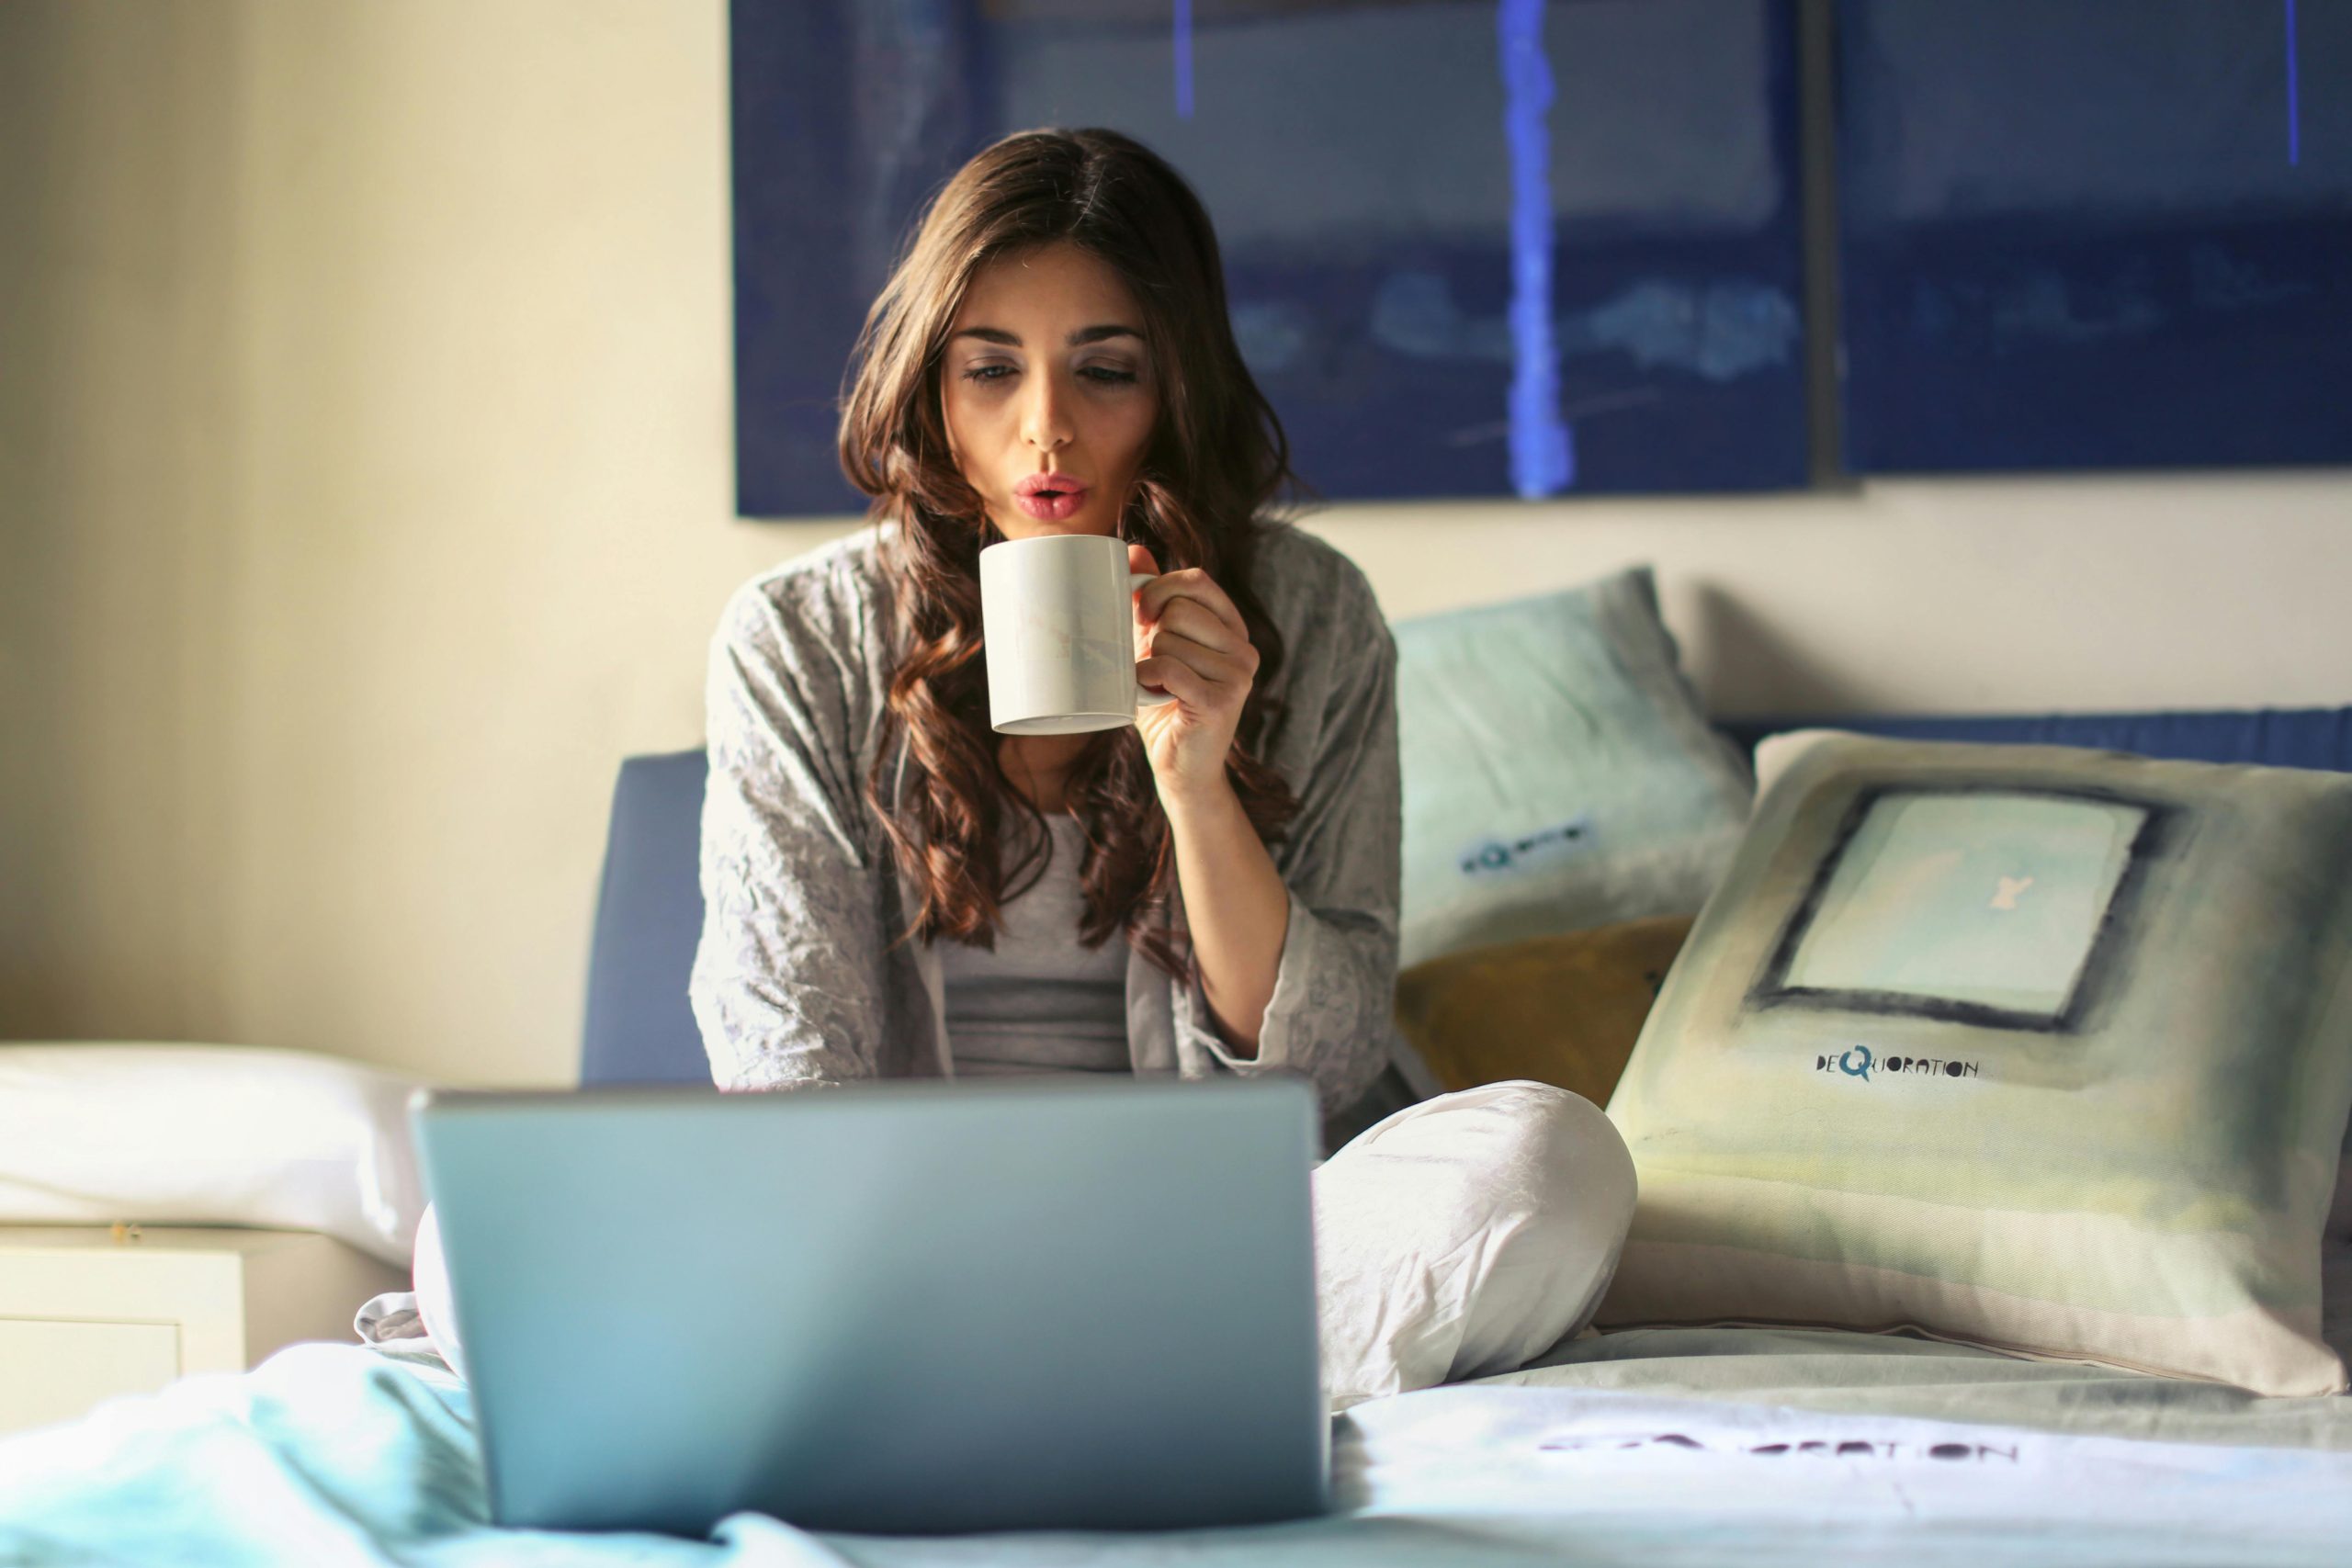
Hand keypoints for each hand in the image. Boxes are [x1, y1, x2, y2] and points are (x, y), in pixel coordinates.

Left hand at [1128, 542, 1259, 805]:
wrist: (1180, 767)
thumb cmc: (1165, 704)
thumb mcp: (1155, 645)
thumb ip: (1151, 601)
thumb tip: (1132, 551)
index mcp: (1232, 628)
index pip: (1197, 580)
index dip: (1160, 588)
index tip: (1141, 613)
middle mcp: (1244, 648)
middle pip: (1180, 609)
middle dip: (1152, 634)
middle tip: (1152, 664)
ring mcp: (1239, 675)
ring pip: (1170, 639)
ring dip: (1148, 663)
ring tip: (1158, 687)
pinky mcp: (1223, 700)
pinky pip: (1169, 668)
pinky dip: (1147, 678)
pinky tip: (1151, 694)